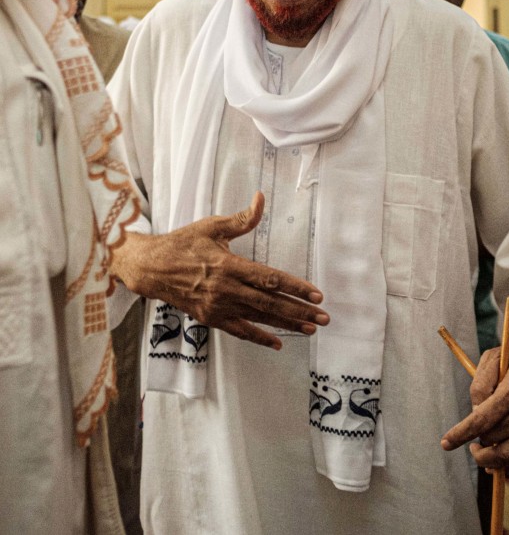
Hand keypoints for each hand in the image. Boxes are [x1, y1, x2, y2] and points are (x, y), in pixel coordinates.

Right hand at [111, 192, 328, 349]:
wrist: (151, 268)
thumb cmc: (183, 244)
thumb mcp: (212, 226)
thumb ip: (241, 218)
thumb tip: (260, 198)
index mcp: (230, 265)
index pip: (270, 278)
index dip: (295, 287)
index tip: (316, 294)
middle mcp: (227, 289)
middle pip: (270, 302)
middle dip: (299, 311)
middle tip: (323, 317)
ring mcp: (219, 307)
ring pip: (259, 318)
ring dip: (286, 324)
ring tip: (310, 329)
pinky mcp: (211, 319)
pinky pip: (240, 331)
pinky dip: (259, 338)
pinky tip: (278, 343)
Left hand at [441, 303, 508, 475]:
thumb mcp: (492, 358)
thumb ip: (479, 386)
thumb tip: (474, 415)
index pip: (482, 420)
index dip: (461, 434)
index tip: (446, 443)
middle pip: (493, 438)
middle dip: (475, 440)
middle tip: (469, 435)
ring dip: (488, 458)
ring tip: (479, 450)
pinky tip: (497, 465)